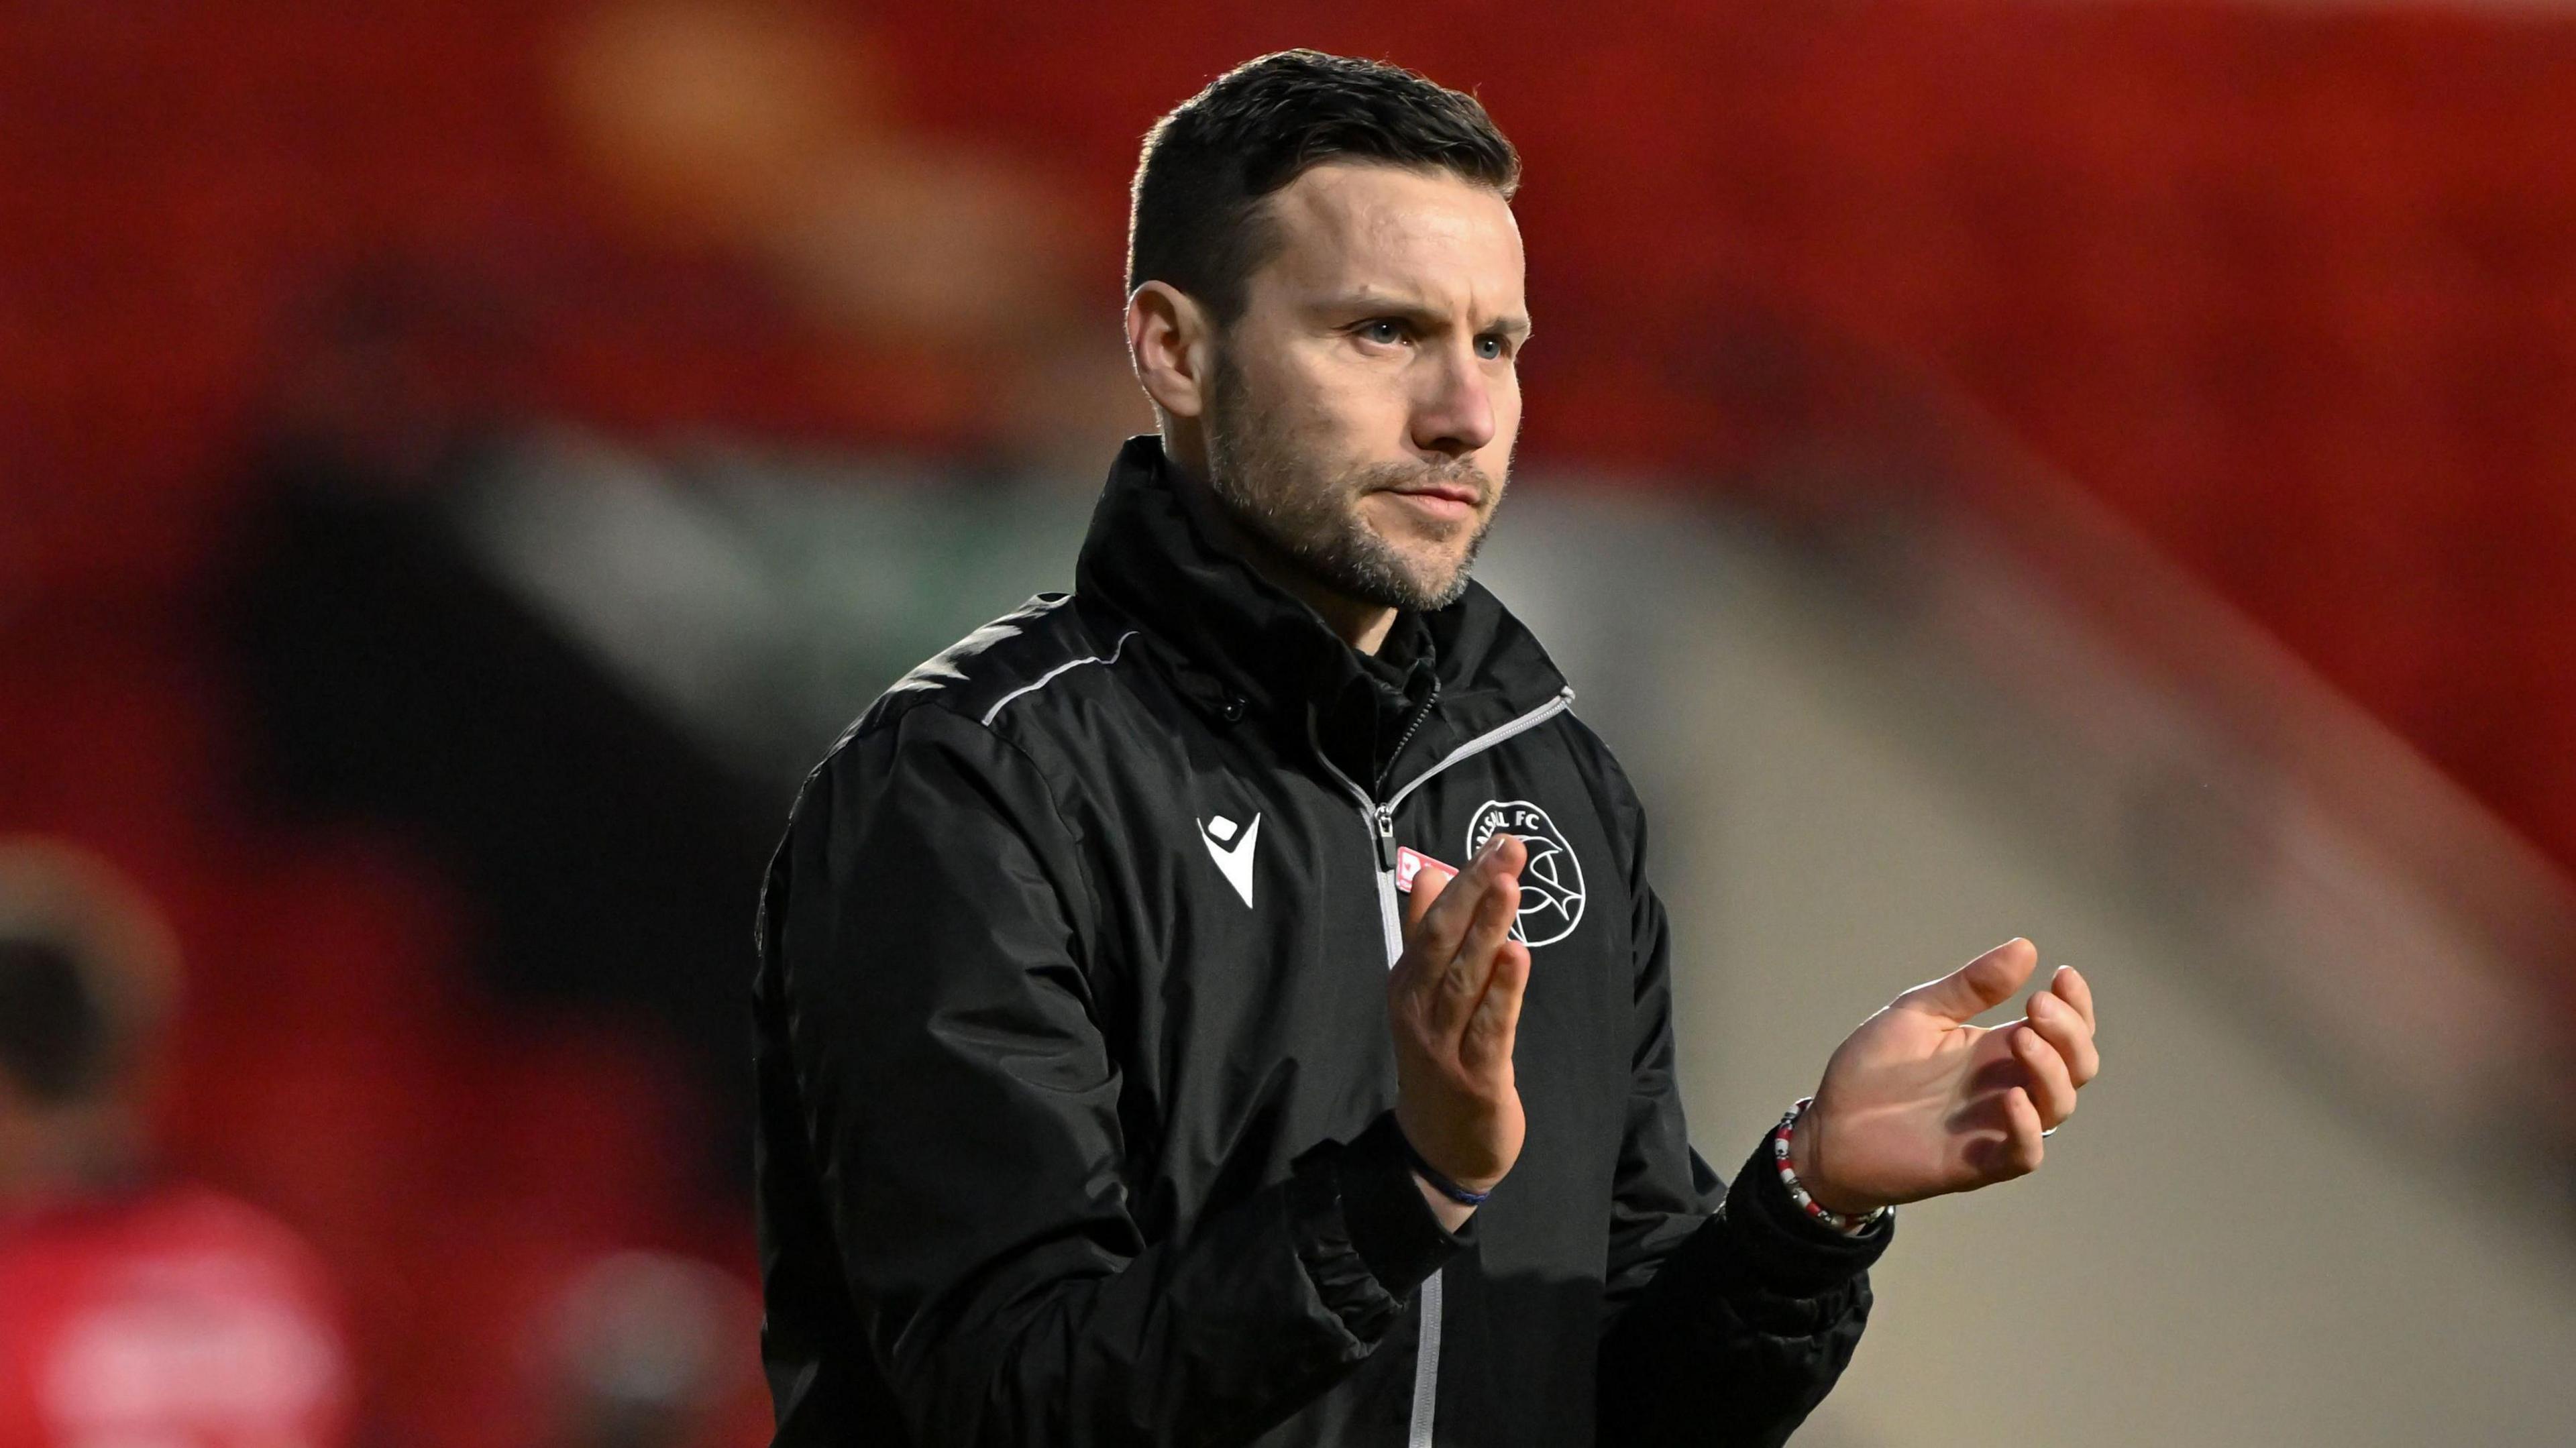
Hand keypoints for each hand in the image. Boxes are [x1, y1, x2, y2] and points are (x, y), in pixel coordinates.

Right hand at [1387, 833, 1530, 1222]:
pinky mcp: (1476, 1077)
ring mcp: (1443, 1044)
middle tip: (1509, 849)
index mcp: (1407, 983)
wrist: (1440, 1149)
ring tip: (1509, 887)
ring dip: (1486, 931)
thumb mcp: (1425, 994)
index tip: (1497, 841)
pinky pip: (1491, 1028)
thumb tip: (1427, 872)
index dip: (1462, 879)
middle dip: (1476, 891)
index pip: (1432, 921)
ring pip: (1465, 979)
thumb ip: (1427, 934)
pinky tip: (1518, 957)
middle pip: (1444, 941)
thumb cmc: (1440, 1059)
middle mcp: (1418, 1009)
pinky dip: (1503, 992)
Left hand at [1787, 939, 2101, 1213]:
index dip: (2076, 1004)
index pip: (2062, 1029)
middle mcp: (2009, 1085)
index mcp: (1998, 1049)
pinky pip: (2025, 1153)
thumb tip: (2025, 947)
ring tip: (2022, 1038)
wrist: (1829, 1128)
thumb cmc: (1873, 1070)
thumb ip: (1970, 987)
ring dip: (2051, 1070)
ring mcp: (1998, 1125)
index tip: (2061, 974)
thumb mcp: (1919, 1014)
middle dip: (2070, 1032)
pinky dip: (2027, 1127)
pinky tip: (2011, 1098)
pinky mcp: (1979, 1163)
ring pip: (2059, 1105)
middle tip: (2037, 1004)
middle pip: (2076, 1065)